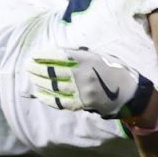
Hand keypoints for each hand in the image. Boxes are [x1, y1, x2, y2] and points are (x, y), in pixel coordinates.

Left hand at [27, 46, 151, 119]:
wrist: (129, 93)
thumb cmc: (114, 71)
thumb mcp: (99, 56)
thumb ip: (80, 54)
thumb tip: (59, 53)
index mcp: (87, 59)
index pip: (60, 56)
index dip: (45, 56)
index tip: (35, 55)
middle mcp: (83, 74)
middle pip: (54, 71)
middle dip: (39, 69)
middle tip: (28, 66)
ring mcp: (81, 90)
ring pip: (54, 86)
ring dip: (40, 82)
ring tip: (31, 78)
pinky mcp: (81, 103)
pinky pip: (60, 101)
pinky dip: (48, 97)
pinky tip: (39, 94)